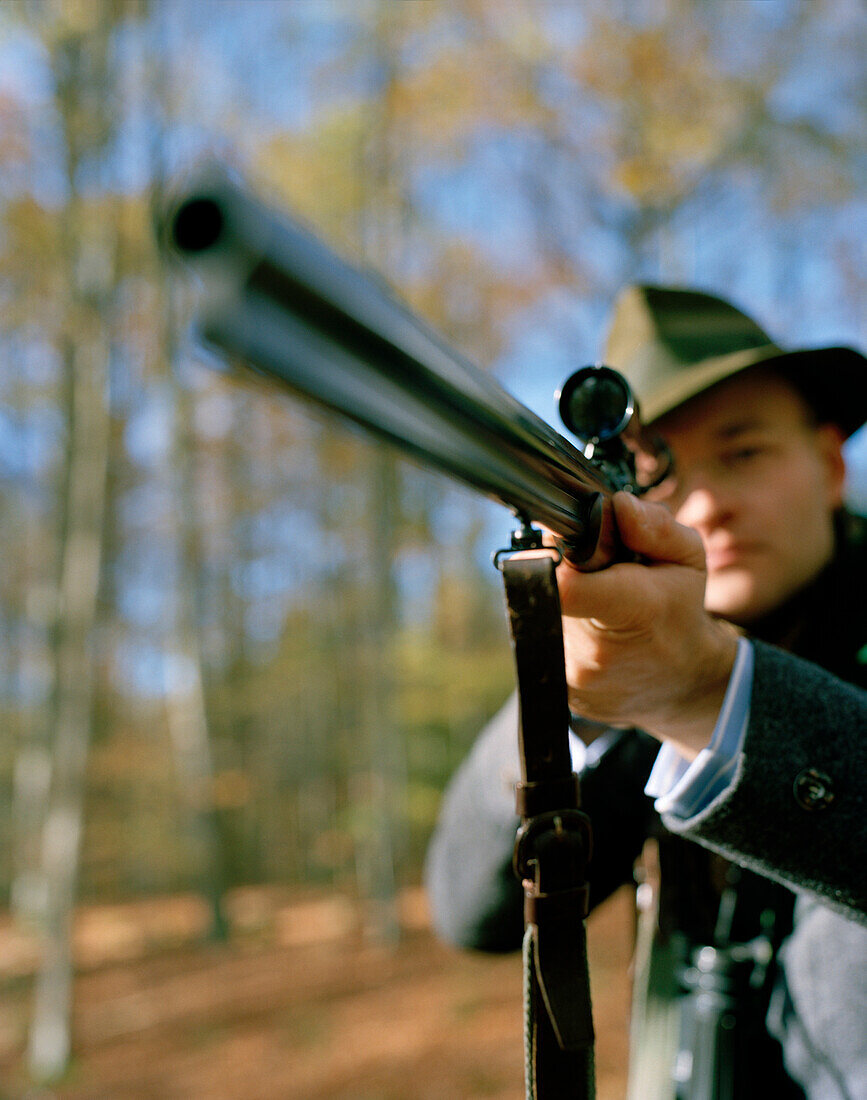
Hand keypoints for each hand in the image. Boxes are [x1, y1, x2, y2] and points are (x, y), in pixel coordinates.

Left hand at [557, 492, 738, 759]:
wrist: (684, 684)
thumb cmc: (681, 612)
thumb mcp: (688, 559)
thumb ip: (654, 527)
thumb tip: (616, 505)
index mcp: (635, 610)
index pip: (566, 584)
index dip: (555, 554)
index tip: (567, 544)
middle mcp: (599, 651)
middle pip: (551, 591)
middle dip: (566, 573)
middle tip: (596, 574)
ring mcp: (579, 678)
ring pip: (545, 615)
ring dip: (563, 602)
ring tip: (598, 605)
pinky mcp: (564, 693)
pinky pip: (546, 645)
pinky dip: (563, 631)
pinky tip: (593, 632)